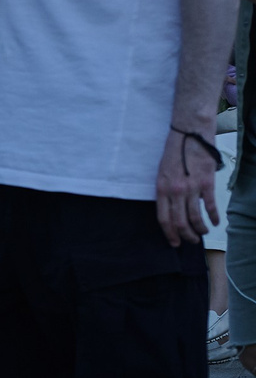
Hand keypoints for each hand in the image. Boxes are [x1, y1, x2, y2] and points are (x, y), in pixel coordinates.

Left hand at [158, 127, 220, 246]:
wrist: (189, 134)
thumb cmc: (174, 152)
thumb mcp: (161, 173)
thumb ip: (165, 191)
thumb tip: (171, 209)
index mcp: (161, 190)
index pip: (164, 219)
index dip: (169, 234)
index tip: (174, 242)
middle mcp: (175, 191)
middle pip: (179, 222)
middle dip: (185, 236)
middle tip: (191, 241)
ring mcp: (191, 188)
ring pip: (195, 217)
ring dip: (200, 229)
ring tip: (203, 233)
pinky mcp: (207, 183)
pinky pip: (210, 205)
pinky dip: (213, 217)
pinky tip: (216, 222)